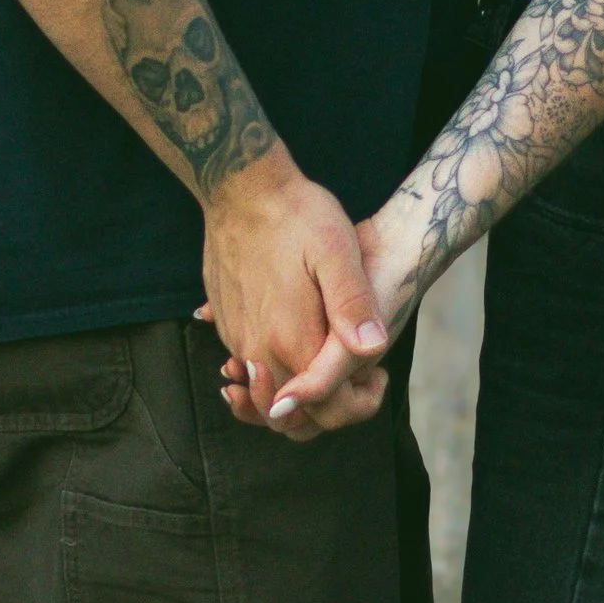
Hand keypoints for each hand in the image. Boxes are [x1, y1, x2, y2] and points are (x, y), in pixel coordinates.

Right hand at [197, 151, 388, 432]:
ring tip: (331, 367)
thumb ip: (353, 304)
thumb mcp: (337, 250)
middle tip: (360, 381)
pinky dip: (273, 374)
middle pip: (290, 416)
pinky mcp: (225, 323)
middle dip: (328, 410)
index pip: (323, 408)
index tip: (378, 379)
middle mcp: (257, 348)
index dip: (357, 406)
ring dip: (298, 395)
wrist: (240, 186)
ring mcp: (236, 338)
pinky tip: (296, 348)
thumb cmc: (297, 213)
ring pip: (265, 395)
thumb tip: (373, 350)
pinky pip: (248, 369)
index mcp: (289, 338)